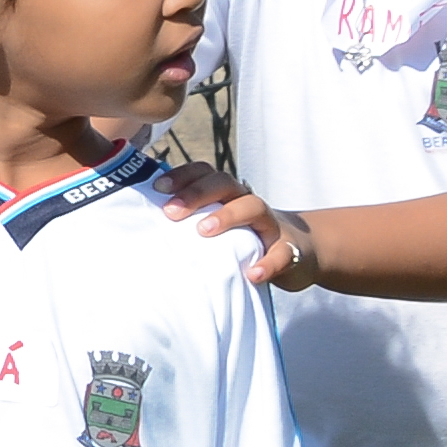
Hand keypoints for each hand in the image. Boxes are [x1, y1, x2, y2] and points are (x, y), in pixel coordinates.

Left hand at [151, 163, 306, 290]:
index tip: (158, 188)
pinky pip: (282, 253)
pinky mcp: (291, 251)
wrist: (302, 251)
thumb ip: (192, 224)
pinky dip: (267, 263)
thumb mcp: (221, 227)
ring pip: (254, 207)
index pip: (205, 173)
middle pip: (225, 184)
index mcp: (229, 195)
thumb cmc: (247, 239)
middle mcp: (249, 202)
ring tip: (204, 232)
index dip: (183, 176)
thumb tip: (144, 231)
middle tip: (171, 212)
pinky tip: (251, 274)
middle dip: (197, 193)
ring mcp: (271, 225)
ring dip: (228, 216)